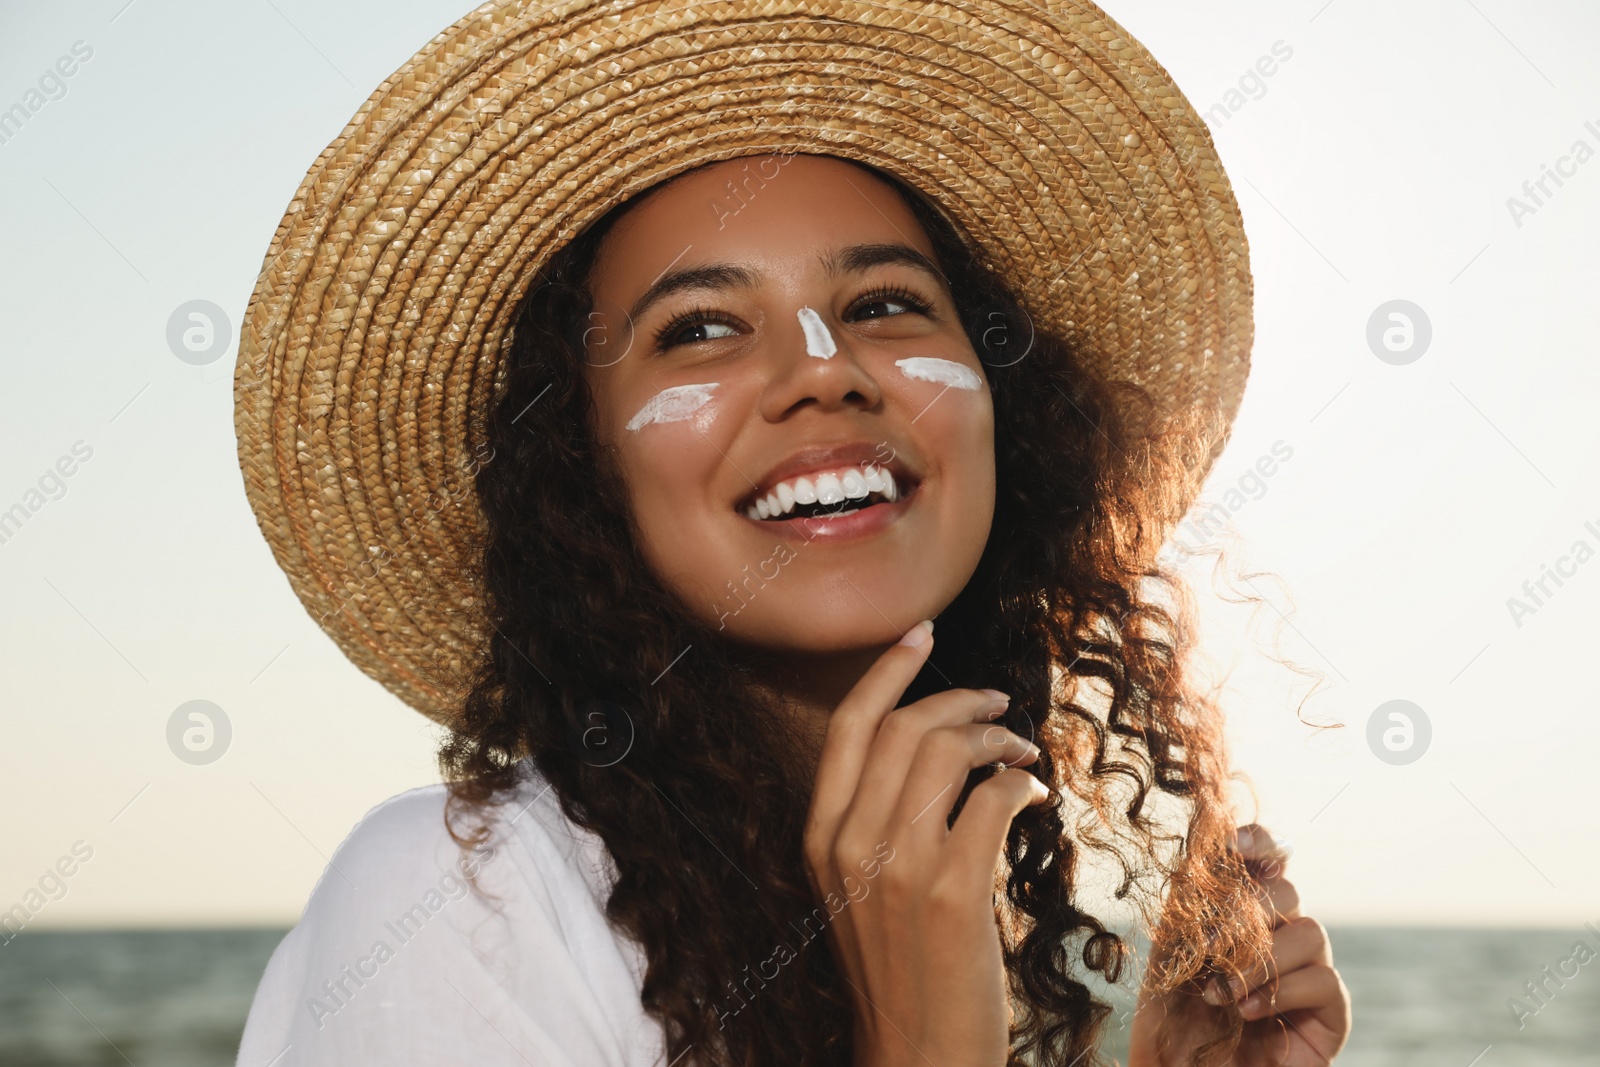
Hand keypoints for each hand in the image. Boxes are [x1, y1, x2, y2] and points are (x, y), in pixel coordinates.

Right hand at [802, 620, 1051, 1066]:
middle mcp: (851, 843)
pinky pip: (993, 797)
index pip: (846, 728)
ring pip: (949, 752)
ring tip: (1019, 749)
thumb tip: (926, 751)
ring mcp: (900, 865)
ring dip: (996, 736)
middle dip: (960, 699)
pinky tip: (1029, 796)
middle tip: (998, 703)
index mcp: (820, 838)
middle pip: (905, 727)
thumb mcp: (857, 889)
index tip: (921, 632)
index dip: (885, 670)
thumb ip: (872, 823)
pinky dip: (1019, 783)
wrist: (918, 1054)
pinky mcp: (955, 890)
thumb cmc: (898, 972)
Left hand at [1128, 824, 1351, 1066]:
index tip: (1232, 843)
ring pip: (1311, 932)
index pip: (1267, 863)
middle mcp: (1280, 940)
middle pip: (1287, 892)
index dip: (1258, 843)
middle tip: (1208, 948)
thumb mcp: (1170, 954)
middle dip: (1246, 913)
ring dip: (1260, 958)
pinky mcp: (1330, 1017)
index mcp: (1242, 918)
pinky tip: (1248, 1012)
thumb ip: (1190, 903)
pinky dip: (1283, 991)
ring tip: (1223, 993)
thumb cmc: (1171, 1026)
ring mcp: (1309, 976)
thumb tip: (1206, 848)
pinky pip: (1325, 981)